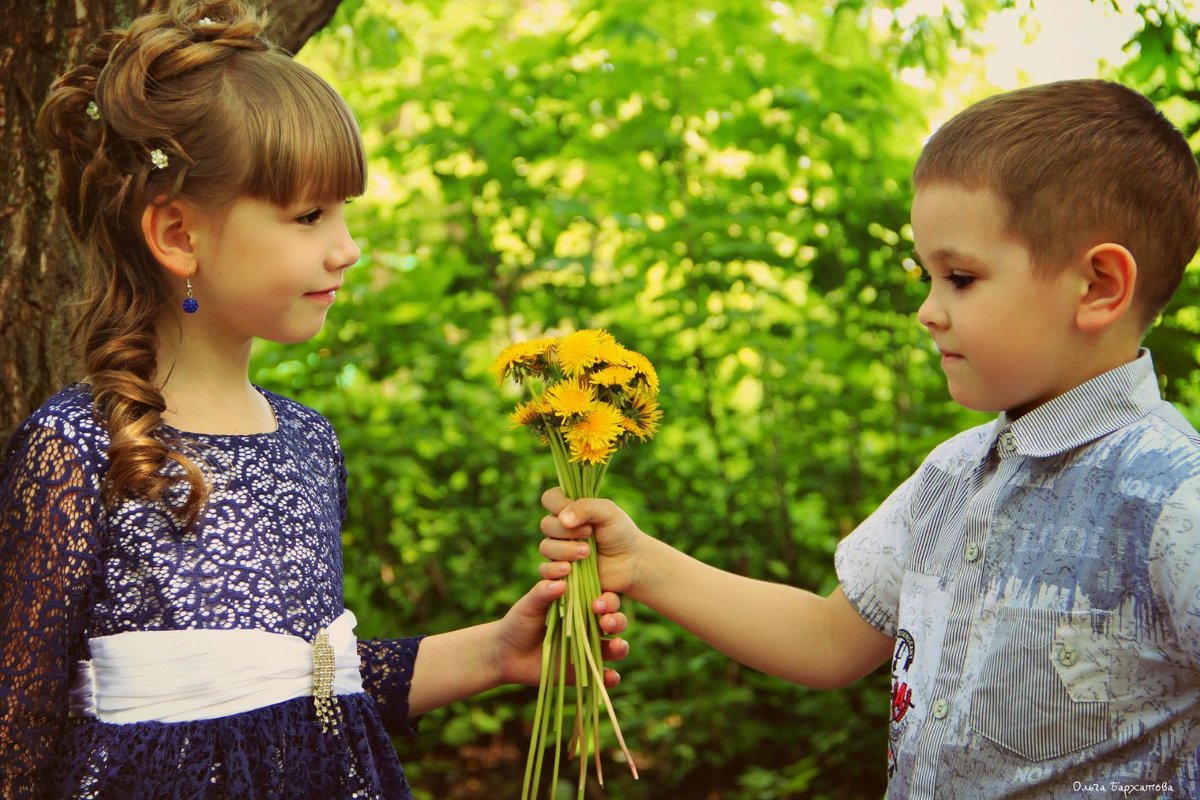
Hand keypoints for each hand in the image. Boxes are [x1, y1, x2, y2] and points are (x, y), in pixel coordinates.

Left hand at [494, 579, 628, 687]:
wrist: (505, 652)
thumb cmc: (519, 621)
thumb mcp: (529, 605)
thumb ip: (543, 592)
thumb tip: (562, 582)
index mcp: (581, 606)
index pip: (604, 600)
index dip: (607, 601)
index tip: (597, 604)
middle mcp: (589, 627)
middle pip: (615, 622)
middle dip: (617, 621)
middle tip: (606, 623)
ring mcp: (588, 650)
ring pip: (615, 648)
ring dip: (620, 647)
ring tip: (617, 646)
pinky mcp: (583, 672)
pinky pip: (603, 676)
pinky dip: (610, 677)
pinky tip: (610, 676)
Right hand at [537, 488, 644, 596]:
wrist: (631, 563)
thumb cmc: (620, 533)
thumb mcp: (608, 512)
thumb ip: (586, 507)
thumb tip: (563, 519)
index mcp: (570, 509)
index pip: (550, 498)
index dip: (558, 504)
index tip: (577, 514)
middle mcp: (561, 528)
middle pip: (546, 525)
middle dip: (567, 531)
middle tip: (590, 534)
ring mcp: (559, 549)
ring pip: (545, 547)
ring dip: (565, 550)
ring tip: (587, 554)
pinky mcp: (561, 570)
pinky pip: (544, 570)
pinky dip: (554, 569)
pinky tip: (569, 570)